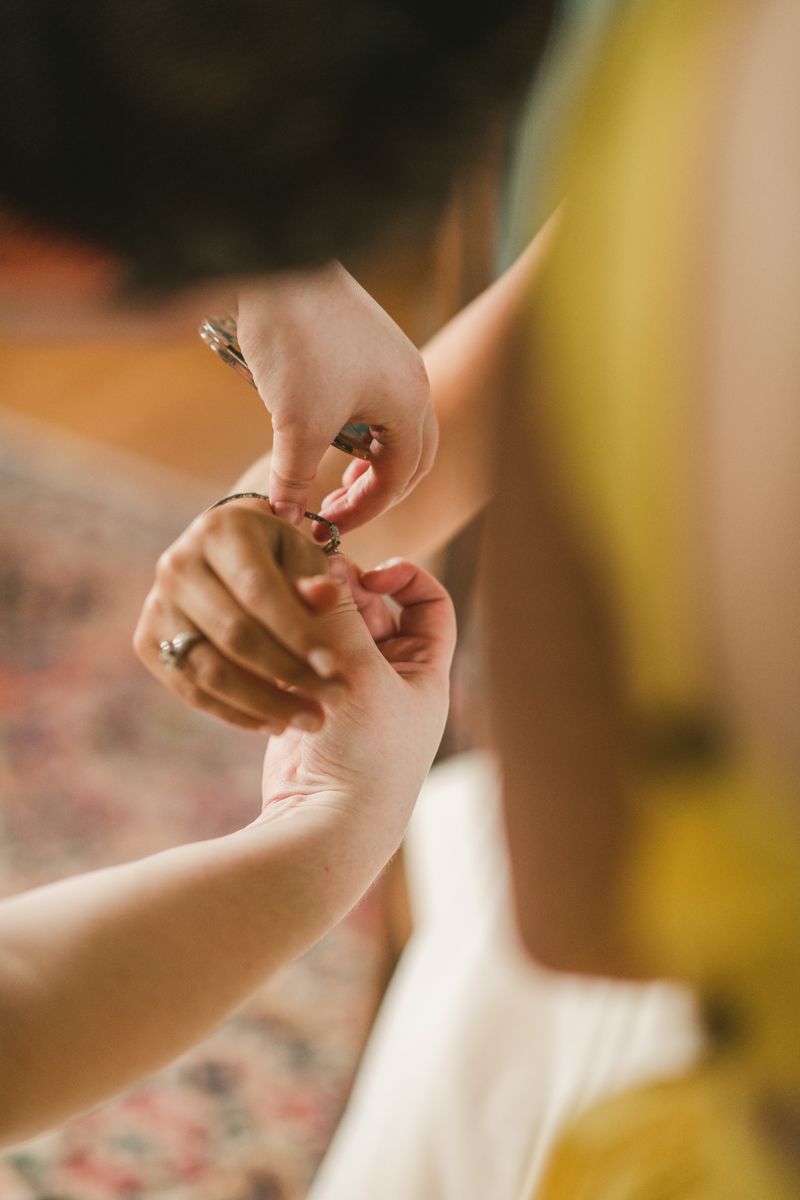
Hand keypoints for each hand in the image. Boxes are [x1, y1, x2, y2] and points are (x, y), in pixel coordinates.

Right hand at [134, 496, 347, 731]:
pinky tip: (274, 723)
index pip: (260, 591)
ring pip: (210, 669)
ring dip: (264, 703)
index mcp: (219, 531)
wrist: (223, 557)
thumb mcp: (301, 556)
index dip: (298, 632)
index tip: (334, 667)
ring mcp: (157, 604)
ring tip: (309, 720)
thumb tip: (324, 596)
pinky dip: (234, 712)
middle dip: (289, 674)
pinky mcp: (147, 640)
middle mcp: (178, 564)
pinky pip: (191, 688)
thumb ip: (313, 578)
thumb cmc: (276, 555)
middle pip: (235, 634)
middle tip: (332, 700)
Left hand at [235, 262, 437, 535]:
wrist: (278, 266)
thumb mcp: (295, 424)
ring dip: (374, 459)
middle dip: (380, 489)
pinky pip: (383, 399)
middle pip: (414, 456)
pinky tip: (329, 429)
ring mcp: (395, 358)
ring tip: (339, 476)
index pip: (399, 479)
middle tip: (341, 508)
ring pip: (400, 427)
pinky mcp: (372, 341)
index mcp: (410, 404)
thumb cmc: (298, 343)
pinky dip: (365, 428)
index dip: (364, 511)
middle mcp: (414, 380)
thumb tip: (286, 518)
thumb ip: (294, 478)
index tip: (327, 524)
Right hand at [259, 556, 455, 844]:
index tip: (369, 575)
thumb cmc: (365, 756)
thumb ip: (342, 617)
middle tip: (311, 581)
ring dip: (310, 616)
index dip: (405, 578)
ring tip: (285, 606)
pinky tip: (270, 637)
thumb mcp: (361, 675)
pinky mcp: (307, 705)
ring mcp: (347, 693)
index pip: (429, 603)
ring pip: (330, 633)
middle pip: (370, 611)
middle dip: (342, 593)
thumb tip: (324, 563)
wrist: (325, 827)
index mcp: (423, 670)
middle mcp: (390, 678)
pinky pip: (299, 658)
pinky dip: (286, 642)